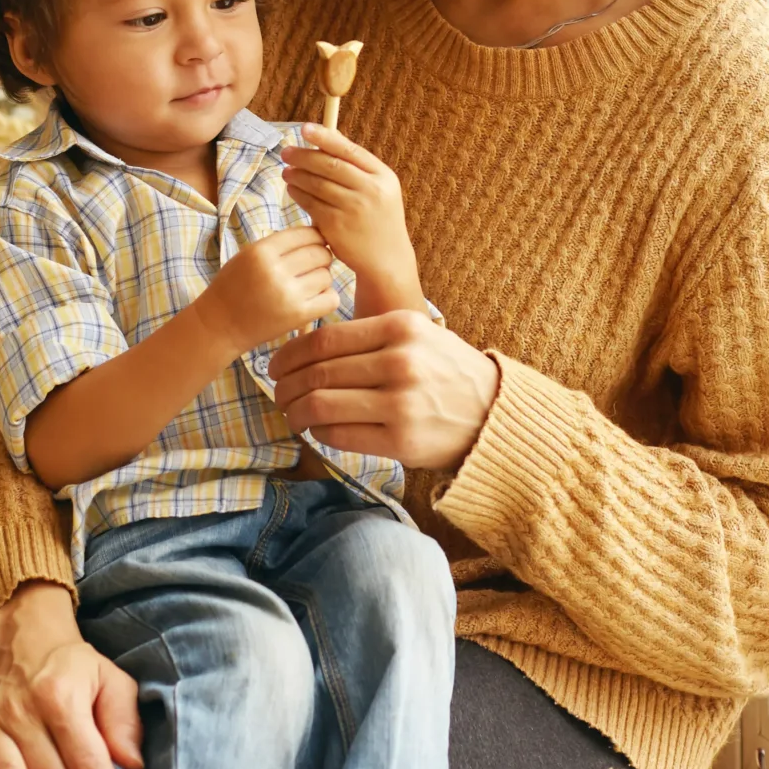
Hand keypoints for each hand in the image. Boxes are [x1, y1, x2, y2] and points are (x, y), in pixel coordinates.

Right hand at [191, 225, 338, 354]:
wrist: (220, 325)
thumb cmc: (235, 287)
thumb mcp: (248, 255)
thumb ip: (279, 244)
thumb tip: (319, 234)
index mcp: (261, 251)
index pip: (307, 233)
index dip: (316, 238)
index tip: (313, 246)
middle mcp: (275, 270)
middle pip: (321, 253)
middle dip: (321, 258)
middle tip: (311, 267)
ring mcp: (288, 294)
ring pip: (327, 275)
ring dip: (322, 279)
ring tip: (307, 285)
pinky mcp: (297, 316)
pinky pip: (331, 298)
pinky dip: (327, 297)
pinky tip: (314, 299)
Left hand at [269, 309, 500, 470]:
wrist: (493, 412)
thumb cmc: (447, 371)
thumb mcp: (419, 335)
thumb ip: (372, 334)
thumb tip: (309, 346)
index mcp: (400, 327)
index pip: (323, 340)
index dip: (288, 355)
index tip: (275, 366)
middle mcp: (399, 362)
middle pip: (317, 373)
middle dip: (285, 386)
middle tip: (277, 394)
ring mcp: (400, 403)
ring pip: (321, 405)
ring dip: (296, 412)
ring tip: (292, 415)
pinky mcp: (400, 440)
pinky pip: (339, 435)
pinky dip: (319, 433)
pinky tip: (319, 431)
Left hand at [281, 126, 422, 313]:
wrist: (386, 259)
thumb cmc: (378, 219)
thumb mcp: (380, 190)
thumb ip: (358, 168)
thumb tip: (325, 140)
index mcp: (383, 177)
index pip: (349, 150)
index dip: (325, 137)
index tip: (305, 129)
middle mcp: (370, 191)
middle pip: (330, 165)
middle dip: (304, 155)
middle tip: (286, 151)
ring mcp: (354, 209)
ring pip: (317, 184)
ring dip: (298, 174)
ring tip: (286, 171)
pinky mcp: (337, 226)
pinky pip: (311, 204)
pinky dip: (298, 193)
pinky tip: (292, 188)